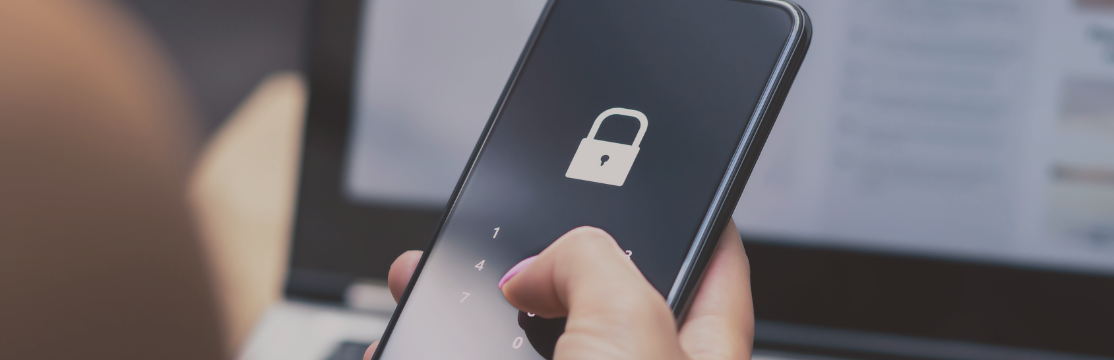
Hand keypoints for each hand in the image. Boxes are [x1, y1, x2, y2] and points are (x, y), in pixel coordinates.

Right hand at [365, 220, 752, 359]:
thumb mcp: (631, 330)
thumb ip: (593, 263)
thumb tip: (542, 269)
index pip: (713, 270)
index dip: (682, 217)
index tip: (642, 178)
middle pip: (593, 305)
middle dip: (535, 265)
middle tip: (497, 235)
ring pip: (518, 353)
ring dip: (463, 319)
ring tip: (418, 287)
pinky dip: (426, 359)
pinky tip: (400, 352)